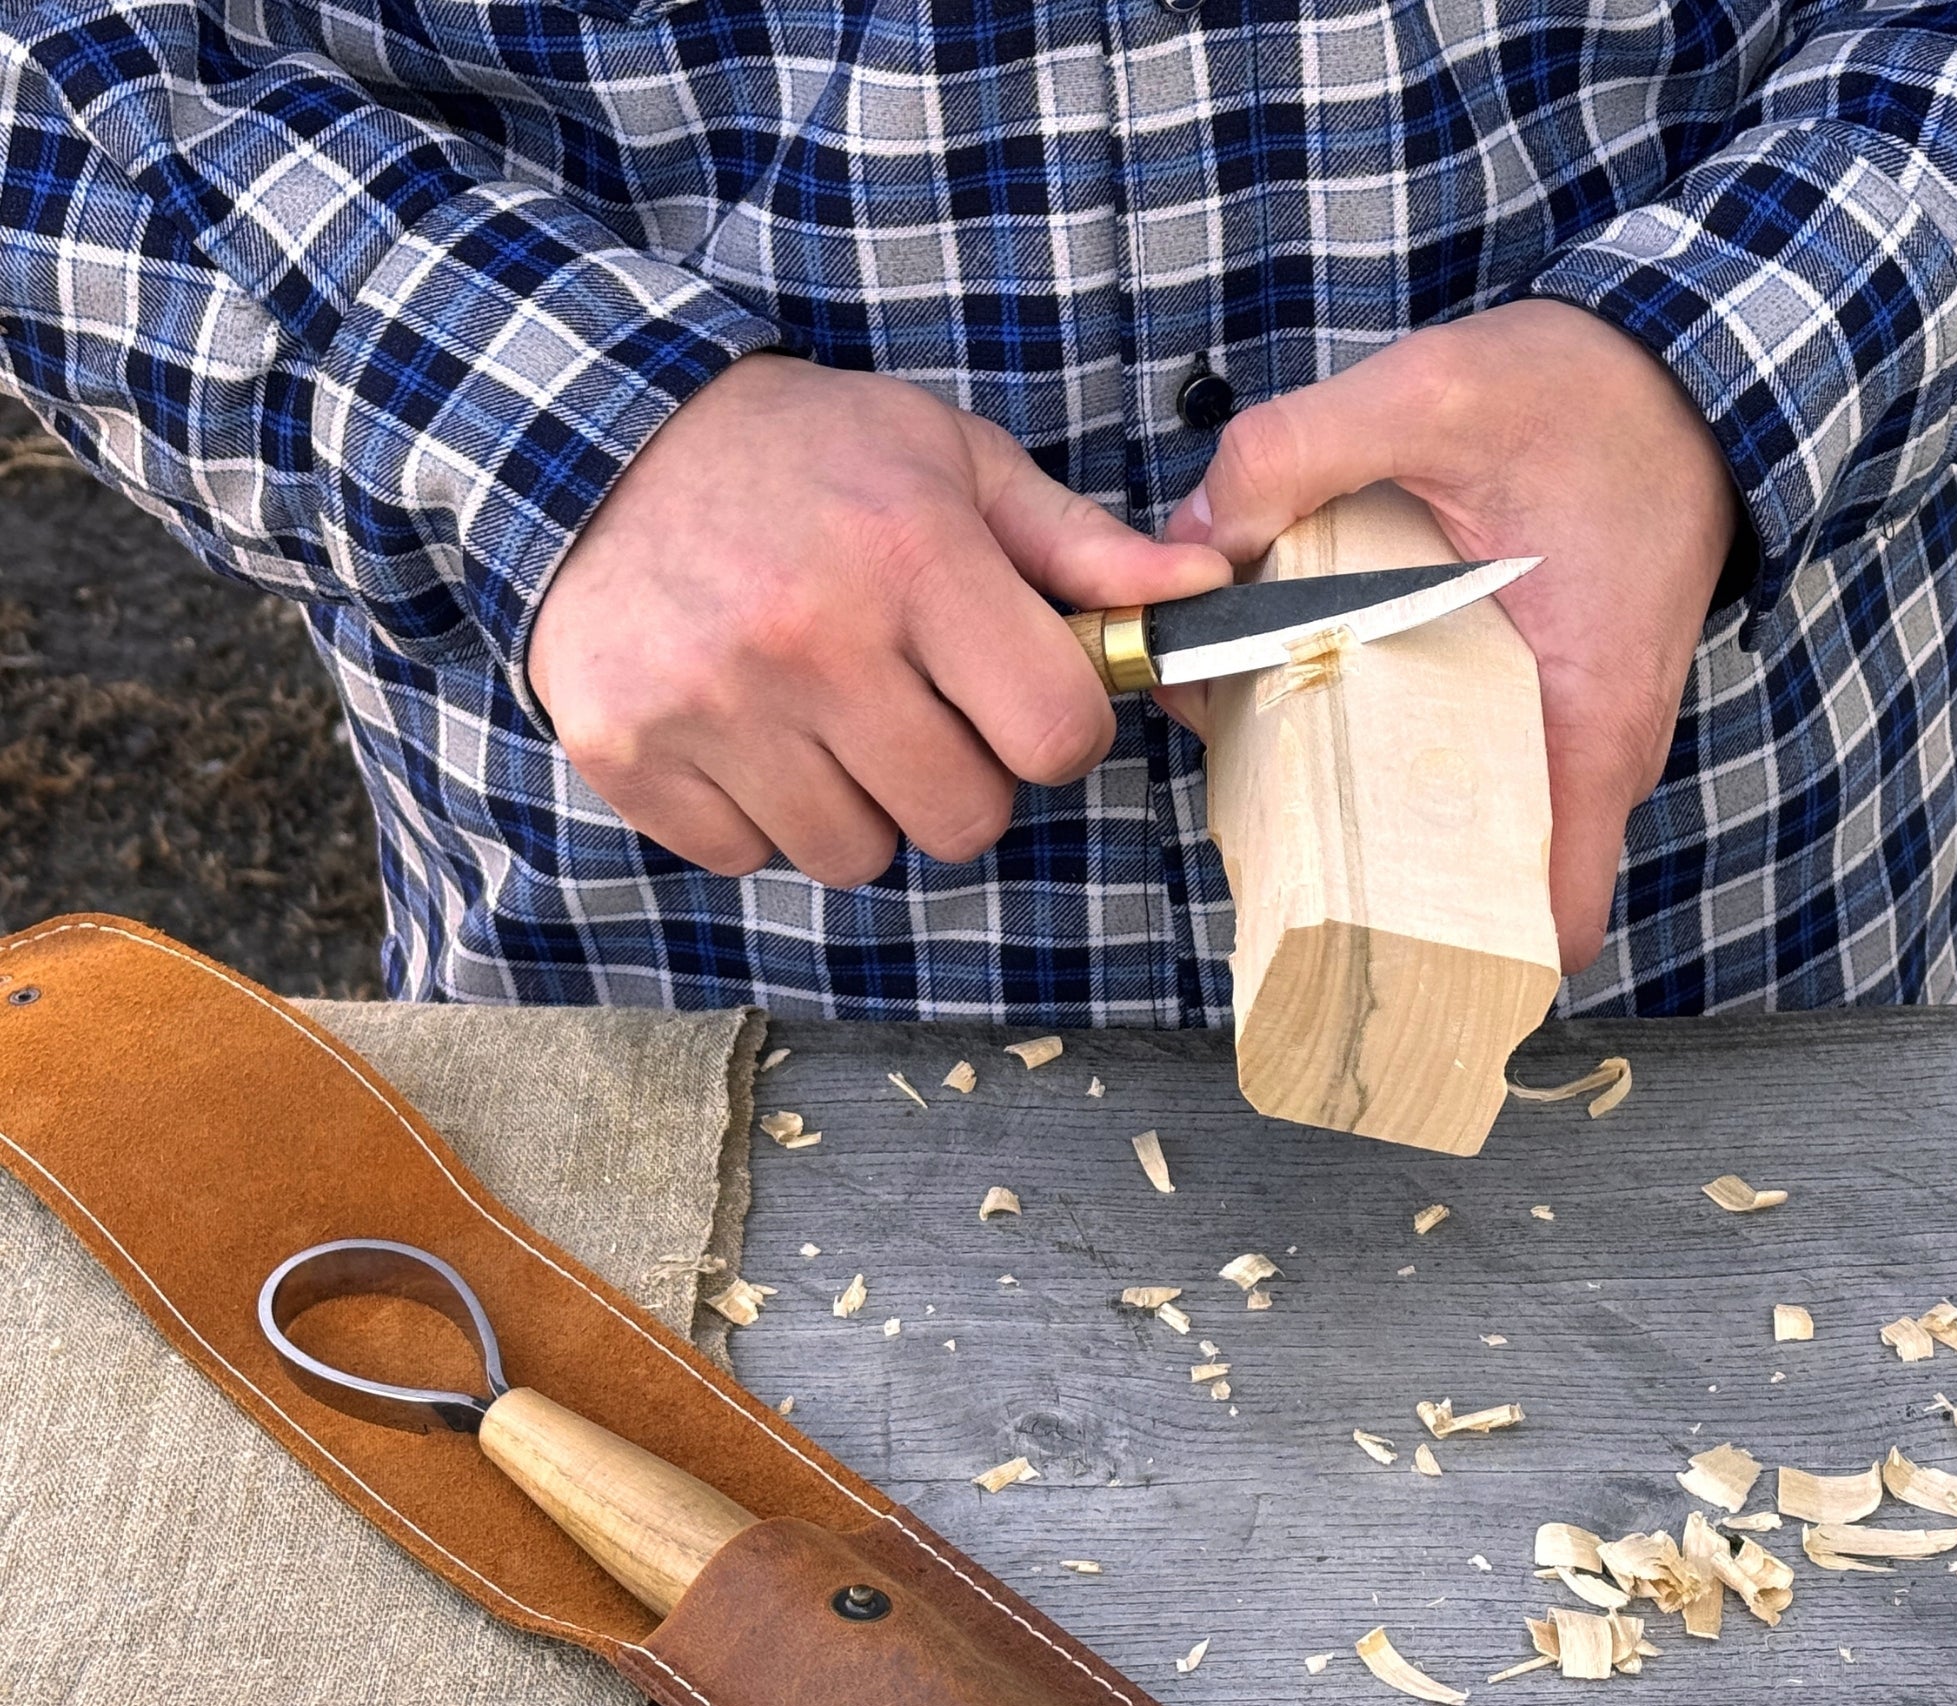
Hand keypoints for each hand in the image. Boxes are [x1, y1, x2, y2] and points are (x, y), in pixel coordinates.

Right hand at [529, 354, 1228, 886]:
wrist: (602, 441)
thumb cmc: (807, 456)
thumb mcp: (951, 462)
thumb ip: (1077, 547)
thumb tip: (1199, 593)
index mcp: (913, 559)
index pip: (1056, 735)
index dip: (1056, 730)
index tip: (1022, 700)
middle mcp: (812, 641)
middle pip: (964, 821)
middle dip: (960, 779)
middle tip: (913, 708)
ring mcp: (712, 705)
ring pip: (855, 857)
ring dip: (859, 806)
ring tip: (823, 716)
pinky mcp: (633, 753)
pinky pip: (748, 858)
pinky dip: (760, 816)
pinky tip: (747, 731)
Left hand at [1163, 301, 1740, 972]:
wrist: (1682, 365)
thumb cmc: (1600, 397)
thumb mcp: (1439, 392)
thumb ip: (1301, 453)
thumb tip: (1195, 542)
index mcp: (1588, 731)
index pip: (1548, 922)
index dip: (1453, 959)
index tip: (1350, 935)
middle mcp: (1581, 756)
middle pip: (1470, 884)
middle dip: (1362, 876)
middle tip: (1260, 819)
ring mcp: (1555, 732)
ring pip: (1447, 818)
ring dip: (1352, 800)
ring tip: (1256, 746)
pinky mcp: (1526, 695)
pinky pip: (1446, 756)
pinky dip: (1373, 742)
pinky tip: (1296, 691)